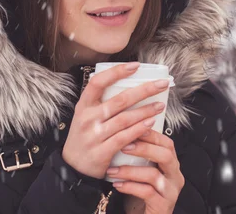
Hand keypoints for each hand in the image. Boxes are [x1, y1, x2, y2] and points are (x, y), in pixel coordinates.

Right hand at [62, 62, 169, 178]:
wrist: (73, 169)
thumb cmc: (84, 138)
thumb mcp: (85, 117)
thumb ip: (101, 104)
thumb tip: (130, 87)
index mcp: (83, 105)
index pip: (97, 82)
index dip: (116, 72)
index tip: (135, 66)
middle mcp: (87, 118)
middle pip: (119, 100)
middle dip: (144, 90)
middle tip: (162, 84)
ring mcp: (94, 135)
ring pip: (125, 119)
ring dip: (146, 110)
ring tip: (161, 105)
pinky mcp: (102, 151)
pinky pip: (125, 137)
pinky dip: (140, 129)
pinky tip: (151, 123)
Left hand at [107, 129, 183, 213]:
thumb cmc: (140, 192)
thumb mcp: (141, 170)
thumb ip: (138, 155)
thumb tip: (122, 133)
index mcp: (171, 164)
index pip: (167, 143)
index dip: (151, 134)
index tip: (133, 128)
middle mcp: (175, 176)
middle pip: (166, 155)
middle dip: (143, 148)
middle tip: (124, 147)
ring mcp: (171, 191)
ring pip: (153, 174)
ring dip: (129, 170)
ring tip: (113, 170)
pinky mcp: (164, 205)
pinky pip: (147, 192)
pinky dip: (130, 186)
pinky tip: (117, 185)